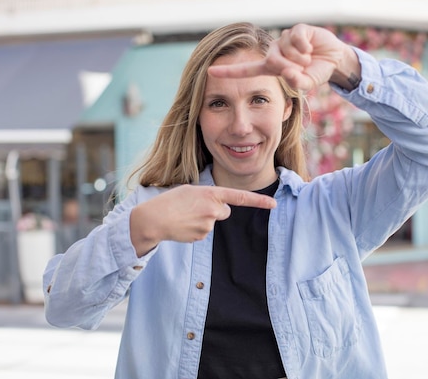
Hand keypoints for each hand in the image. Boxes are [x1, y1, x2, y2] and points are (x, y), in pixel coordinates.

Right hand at [130, 185, 276, 255]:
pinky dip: (195, 229)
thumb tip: (220, 209)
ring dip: (202, 220)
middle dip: (215, 210)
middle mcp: (213, 209)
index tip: (273, 204)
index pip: (240, 197)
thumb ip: (209, 196)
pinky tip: (183, 225)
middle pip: (225, 211)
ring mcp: (208, 225)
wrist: (153, 219)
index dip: (259, 200)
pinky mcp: (202, 237)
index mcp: (211, 193)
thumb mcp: (191, 190)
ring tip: (185, 216)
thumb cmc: (170, 201)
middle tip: (195, 208)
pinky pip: (204, 232)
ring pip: (213, 222)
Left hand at [208, 23, 359, 90]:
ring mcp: (284, 40)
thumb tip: (288, 73)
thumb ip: (298, 82)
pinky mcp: (297, 30)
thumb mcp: (307, 82)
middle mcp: (274, 52)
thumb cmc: (317, 72)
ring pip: (286, 50)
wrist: (334, 59)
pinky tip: (311, 47)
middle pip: (272, 60)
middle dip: (289, 67)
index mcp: (271, 67)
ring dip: (301, 58)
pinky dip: (305, 46)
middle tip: (303, 67)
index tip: (209, 72)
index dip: (228, 72)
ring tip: (309, 57)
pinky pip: (295, 38)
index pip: (246, 70)